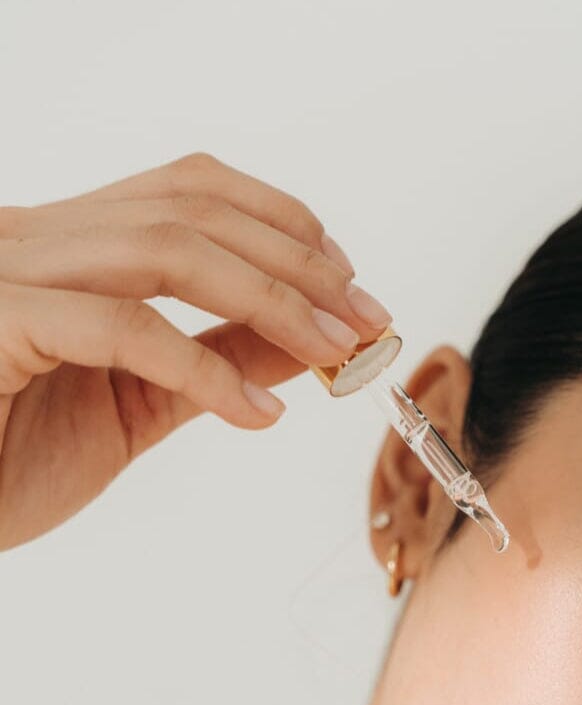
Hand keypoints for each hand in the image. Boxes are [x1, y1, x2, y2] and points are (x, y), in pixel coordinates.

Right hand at [0, 152, 391, 549]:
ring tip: (333, 353)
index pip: (190, 190)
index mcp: (69, 244)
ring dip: (270, 301)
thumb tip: (309, 337)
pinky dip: (204, 369)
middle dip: (296, 264)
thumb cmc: (14, 455)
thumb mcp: (141, 402)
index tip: (349, 284)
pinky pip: (119, 328)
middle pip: (192, 208)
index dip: (283, 225)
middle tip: (365, 321)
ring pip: (163, 249)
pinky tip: (258, 415)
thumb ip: (217, 359)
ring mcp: (9, 272)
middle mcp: (35, 237)